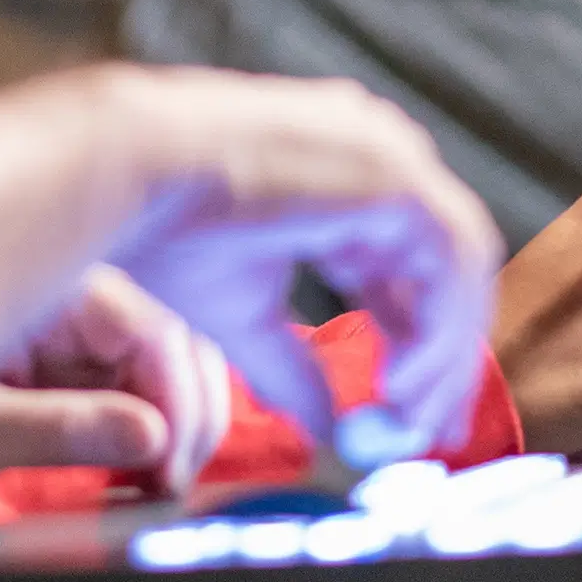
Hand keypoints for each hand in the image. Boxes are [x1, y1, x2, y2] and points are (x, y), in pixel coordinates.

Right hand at [0, 65, 499, 464]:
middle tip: (434, 427)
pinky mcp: (395, 173)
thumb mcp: (240, 314)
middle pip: (443, 261)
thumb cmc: (161, 226)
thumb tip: (326, 428)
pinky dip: (441, 325)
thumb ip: (288, 365)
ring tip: (409, 417)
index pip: (407, 259)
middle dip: (445, 350)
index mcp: (339, 174)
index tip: (414, 409)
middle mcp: (375, 153)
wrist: (123, 173)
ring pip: (458, 260)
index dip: (419, 337)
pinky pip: (453, 258)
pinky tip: (403, 382)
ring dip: (443, 347)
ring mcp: (389, 154)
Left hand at [0, 266, 229, 492]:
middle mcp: (64, 293)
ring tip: (152, 486)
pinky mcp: (61, 360)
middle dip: (189, 413)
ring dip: (172, 423)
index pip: (150, 329)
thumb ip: (61, 429)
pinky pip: (126, 386)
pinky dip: (143, 429)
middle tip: (171, 485)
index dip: (179, 401)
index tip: (170, 469)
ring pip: (158, 365)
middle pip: (169, 340)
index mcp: (43, 286)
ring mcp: (66, 326)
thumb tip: (149, 436)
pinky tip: (134, 473)